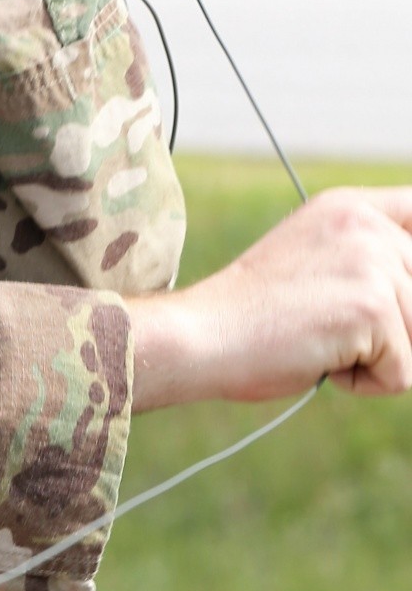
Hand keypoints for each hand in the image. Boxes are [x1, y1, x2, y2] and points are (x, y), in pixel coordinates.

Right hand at [129, 188, 411, 407]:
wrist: (200, 336)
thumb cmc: (248, 317)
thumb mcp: (315, 265)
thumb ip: (367, 262)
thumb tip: (408, 305)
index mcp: (352, 208)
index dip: (411, 263)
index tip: (392, 293)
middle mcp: (368, 225)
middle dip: (390, 329)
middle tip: (327, 327)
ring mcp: (374, 263)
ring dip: (374, 358)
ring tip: (317, 341)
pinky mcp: (373, 308)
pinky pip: (403, 374)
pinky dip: (362, 383)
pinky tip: (317, 359)